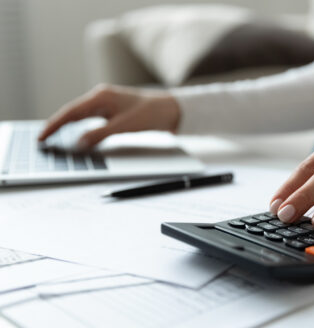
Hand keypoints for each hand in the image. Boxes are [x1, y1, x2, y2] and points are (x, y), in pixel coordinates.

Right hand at [38, 84, 180, 148]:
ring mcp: (106, 103)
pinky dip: (81, 127)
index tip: (42, 136)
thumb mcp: (125, 126)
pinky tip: (76, 135)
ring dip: (67, 126)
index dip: (54, 125)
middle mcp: (101, 98)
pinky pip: (90, 119)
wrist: (170, 110)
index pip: (71, 112)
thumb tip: (79, 143)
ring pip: (80, 116)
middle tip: (42, 140)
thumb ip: (101, 134)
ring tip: (53, 139)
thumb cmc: (150, 113)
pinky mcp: (112, 110)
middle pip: (72, 113)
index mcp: (101, 97)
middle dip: (56, 126)